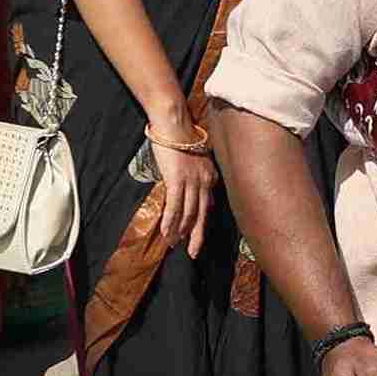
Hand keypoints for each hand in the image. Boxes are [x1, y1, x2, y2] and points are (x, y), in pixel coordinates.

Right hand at [144, 125, 213, 258]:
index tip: (196, 236)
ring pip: (188, 212)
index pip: (207, 205)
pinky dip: (171, 221)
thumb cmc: (180, 138)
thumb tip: (192, 189)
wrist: (173, 123)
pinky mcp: (177, 179)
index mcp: (210, 177)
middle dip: (196, 235)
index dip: (201, 223)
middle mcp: (205, 181)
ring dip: (180, 230)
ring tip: (174, 244)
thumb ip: (196, 175)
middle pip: (202, 214)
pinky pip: (175, 205)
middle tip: (193, 252)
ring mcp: (192, 181)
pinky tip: (166, 232)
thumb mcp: (194, 159)